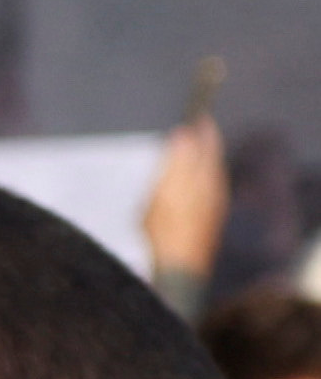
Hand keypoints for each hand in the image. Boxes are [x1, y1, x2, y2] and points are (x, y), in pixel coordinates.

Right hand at [146, 112, 226, 292]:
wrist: (179, 263)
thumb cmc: (167, 227)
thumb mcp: (164, 188)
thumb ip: (176, 161)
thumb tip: (184, 135)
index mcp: (204, 178)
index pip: (207, 145)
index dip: (203, 129)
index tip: (200, 114)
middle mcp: (213, 189)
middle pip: (211, 159)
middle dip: (205, 143)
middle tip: (198, 129)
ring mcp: (212, 204)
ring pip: (210, 174)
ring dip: (202, 160)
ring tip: (193, 152)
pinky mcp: (208, 217)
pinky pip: (207, 188)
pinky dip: (200, 177)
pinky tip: (191, 183)